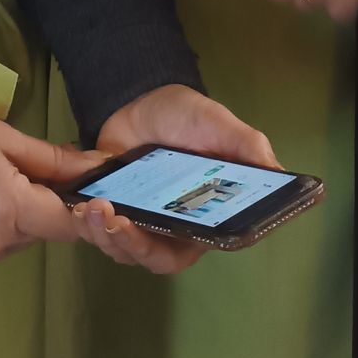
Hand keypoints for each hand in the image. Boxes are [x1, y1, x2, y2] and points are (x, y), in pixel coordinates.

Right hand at [0, 101, 104, 275]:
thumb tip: (96, 167)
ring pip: (23, 240)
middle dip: (44, 203)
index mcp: (10, 211)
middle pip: (45, 231)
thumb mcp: (2, 137)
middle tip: (23, 169)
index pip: (69, 224)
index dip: (82, 205)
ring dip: (21, 217)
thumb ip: (52, 159)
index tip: (81, 184)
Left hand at [74, 86, 281, 274]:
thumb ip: (244, 144)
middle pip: (155, 258)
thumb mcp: (217, 123)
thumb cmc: (187, 116)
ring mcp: (142, 222)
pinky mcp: (113, 212)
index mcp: (207, 216)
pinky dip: (88, 224)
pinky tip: (80, 206)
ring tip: (93, 208)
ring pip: (123, 250)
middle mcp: (175, 228)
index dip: (179, 250)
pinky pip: (99, 233)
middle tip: (117, 220)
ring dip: (105, 235)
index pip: (199, 248)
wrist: (141, 99)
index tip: (160, 234)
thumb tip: (276, 170)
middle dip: (133, 245)